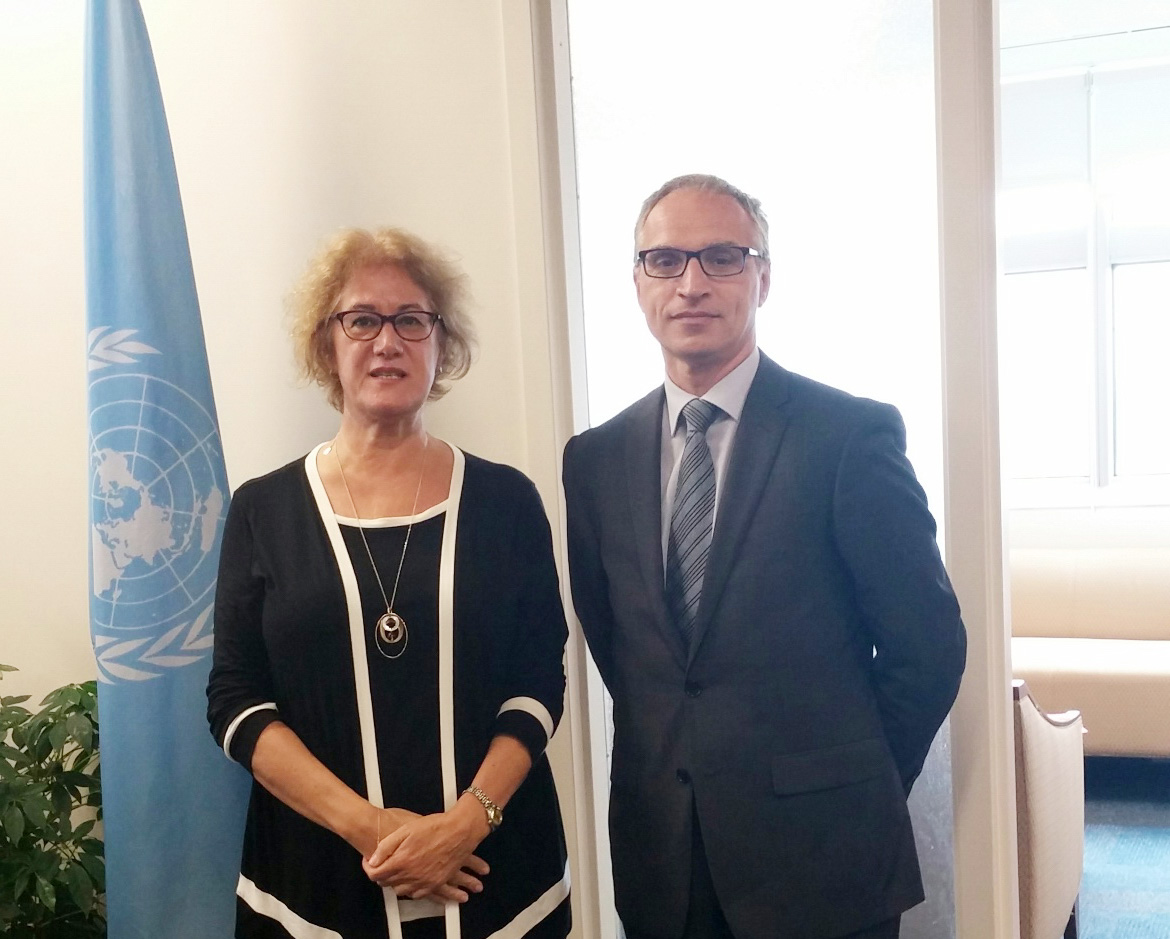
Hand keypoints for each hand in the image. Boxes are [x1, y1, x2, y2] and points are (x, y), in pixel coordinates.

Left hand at [362, 805, 489, 901]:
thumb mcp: (407, 829)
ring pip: (401, 891)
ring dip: (396, 883)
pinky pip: (418, 895)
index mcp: (402, 861)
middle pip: (387, 884)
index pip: (375, 874)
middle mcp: (411, 876)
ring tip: (397, 870)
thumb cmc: (436, 827)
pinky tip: (412, 880)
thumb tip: (373, 859)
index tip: (369, 862)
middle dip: (381, 874)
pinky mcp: (436, 884)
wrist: (460, 831)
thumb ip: (386, 846)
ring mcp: (424, 882)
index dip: (368, 868)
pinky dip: (411, 889)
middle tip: (383, 864)